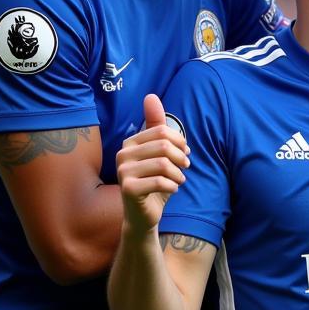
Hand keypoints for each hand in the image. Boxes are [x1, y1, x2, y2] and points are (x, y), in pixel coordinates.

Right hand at [116, 94, 188, 230]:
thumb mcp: (159, 152)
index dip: (180, 142)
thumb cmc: (155, 181)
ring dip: (179, 173)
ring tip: (179, 179)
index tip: (185, 153)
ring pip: (163, 164)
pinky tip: (172, 189)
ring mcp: (123, 172)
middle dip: (181, 157)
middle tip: (185, 167)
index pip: (162, 131)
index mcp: (130, 142)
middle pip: (163, 146)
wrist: (144, 214)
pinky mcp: (128, 189)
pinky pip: (161, 181)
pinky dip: (174, 186)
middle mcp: (122, 154)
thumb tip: (150, 96)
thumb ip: (156, 126)